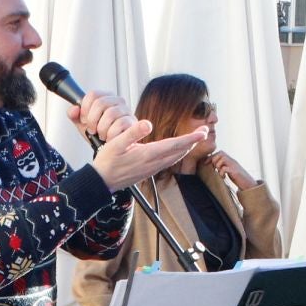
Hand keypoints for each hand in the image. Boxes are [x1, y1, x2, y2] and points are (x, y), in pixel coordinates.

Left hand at [69, 90, 141, 145]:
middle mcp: (117, 101)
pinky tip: (109, 138)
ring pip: (110, 114)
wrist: (112, 149)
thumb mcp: (83, 125)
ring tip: (101, 135)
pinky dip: (110, 134)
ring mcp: (126, 110)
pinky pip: (120, 124)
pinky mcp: (132, 122)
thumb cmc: (99, 134)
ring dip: (102, 128)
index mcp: (105, 98)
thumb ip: (75, 116)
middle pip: (100, 103)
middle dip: (92, 120)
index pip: (93, 94)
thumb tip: (73, 109)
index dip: (85, 108)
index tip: (84, 119)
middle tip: (92, 129)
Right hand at [92, 119, 208, 191]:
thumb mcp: (115, 144)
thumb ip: (132, 133)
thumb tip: (148, 124)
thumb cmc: (106, 162)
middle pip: (179, 152)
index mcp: (147, 154)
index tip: (203, 131)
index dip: (190, 138)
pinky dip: (177, 155)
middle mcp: (153, 163)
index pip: (175, 144)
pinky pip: (168, 162)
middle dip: (193, 141)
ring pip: (175, 158)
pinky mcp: (148, 172)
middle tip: (204, 131)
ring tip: (194, 139)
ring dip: (186, 148)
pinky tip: (177, 152)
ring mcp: (152, 169)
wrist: (101, 182)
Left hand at [206, 150, 257, 189]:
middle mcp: (232, 161)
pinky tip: (223, 177)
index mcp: (230, 160)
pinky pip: (225, 168)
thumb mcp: (229, 170)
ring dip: (218, 166)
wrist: (248, 184)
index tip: (206, 163)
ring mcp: (234, 166)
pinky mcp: (235, 172)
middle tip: (215, 168)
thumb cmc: (237, 178)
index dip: (211, 157)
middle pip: (220, 153)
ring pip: (223, 159)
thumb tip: (211, 166)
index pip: (219, 153)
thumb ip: (222, 166)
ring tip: (219, 172)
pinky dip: (221, 173)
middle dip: (214, 160)